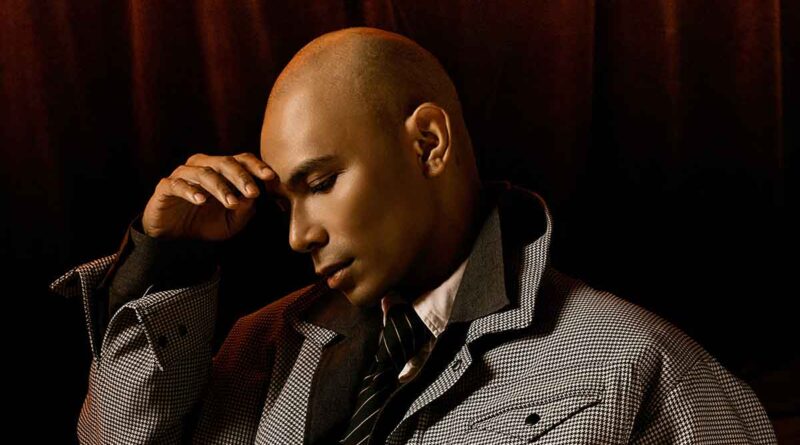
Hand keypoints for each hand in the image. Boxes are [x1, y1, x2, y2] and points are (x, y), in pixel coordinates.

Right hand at [141, 152, 275, 240]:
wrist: (173, 238)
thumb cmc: (205, 224)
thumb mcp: (232, 223)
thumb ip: (245, 211)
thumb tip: (253, 197)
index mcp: (222, 170)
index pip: (242, 160)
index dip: (257, 167)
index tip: (272, 178)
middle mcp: (203, 166)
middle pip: (225, 162)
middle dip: (242, 177)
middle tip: (253, 193)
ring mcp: (183, 174)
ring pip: (204, 172)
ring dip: (220, 187)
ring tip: (231, 203)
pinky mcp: (165, 187)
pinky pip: (178, 184)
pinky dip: (190, 191)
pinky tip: (201, 200)